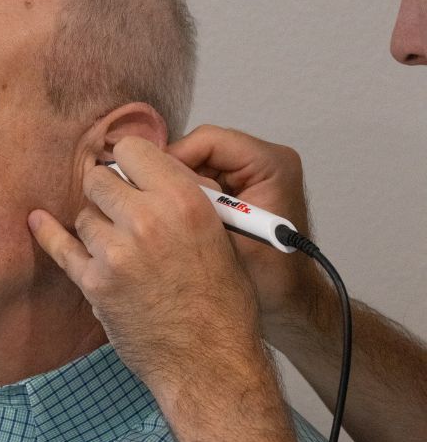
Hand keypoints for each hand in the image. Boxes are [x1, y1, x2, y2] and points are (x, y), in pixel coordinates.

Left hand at [28, 136, 263, 395]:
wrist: (210, 361)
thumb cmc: (222, 301)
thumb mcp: (218, 234)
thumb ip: (183, 197)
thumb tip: (150, 173)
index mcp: (183, 200)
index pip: (131, 149)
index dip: (129, 161)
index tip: (129, 173)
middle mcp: (146, 219)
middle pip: (99, 179)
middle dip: (109, 192)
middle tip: (122, 211)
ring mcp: (115, 252)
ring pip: (84, 216)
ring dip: (98, 226)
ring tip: (122, 249)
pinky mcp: (95, 283)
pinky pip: (61, 247)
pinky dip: (49, 233)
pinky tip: (38, 221)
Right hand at [167, 125, 330, 341]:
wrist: (291, 300)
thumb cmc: (270, 279)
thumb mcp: (226, 243)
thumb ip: (195, 210)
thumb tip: (152, 184)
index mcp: (270, 163)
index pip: (206, 140)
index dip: (172, 161)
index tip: (149, 188)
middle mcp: (264, 158)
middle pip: (201, 148)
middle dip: (173, 176)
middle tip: (152, 204)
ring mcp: (255, 170)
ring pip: (199, 163)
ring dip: (180, 187)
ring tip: (164, 215)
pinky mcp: (244, 184)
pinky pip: (206, 178)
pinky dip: (190, 196)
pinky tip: (179, 219)